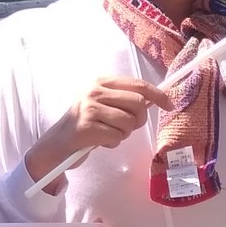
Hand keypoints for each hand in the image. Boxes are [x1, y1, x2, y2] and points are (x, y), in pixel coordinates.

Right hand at [25, 76, 171, 186]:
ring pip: (128, 122)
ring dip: (123, 134)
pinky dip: (112, 143)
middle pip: (138, 103)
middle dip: (138, 120)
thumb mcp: (102, 104)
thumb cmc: (84, 125)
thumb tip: (154, 101)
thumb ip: (123, 100)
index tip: (169, 105)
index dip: (157, 95)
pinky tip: (99, 142)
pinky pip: (116, 136)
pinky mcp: (86, 127)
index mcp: (101, 82)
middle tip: (126, 128)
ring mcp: (89, 108)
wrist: (56, 145)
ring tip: (108, 134)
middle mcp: (95, 91)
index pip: (138, 85)